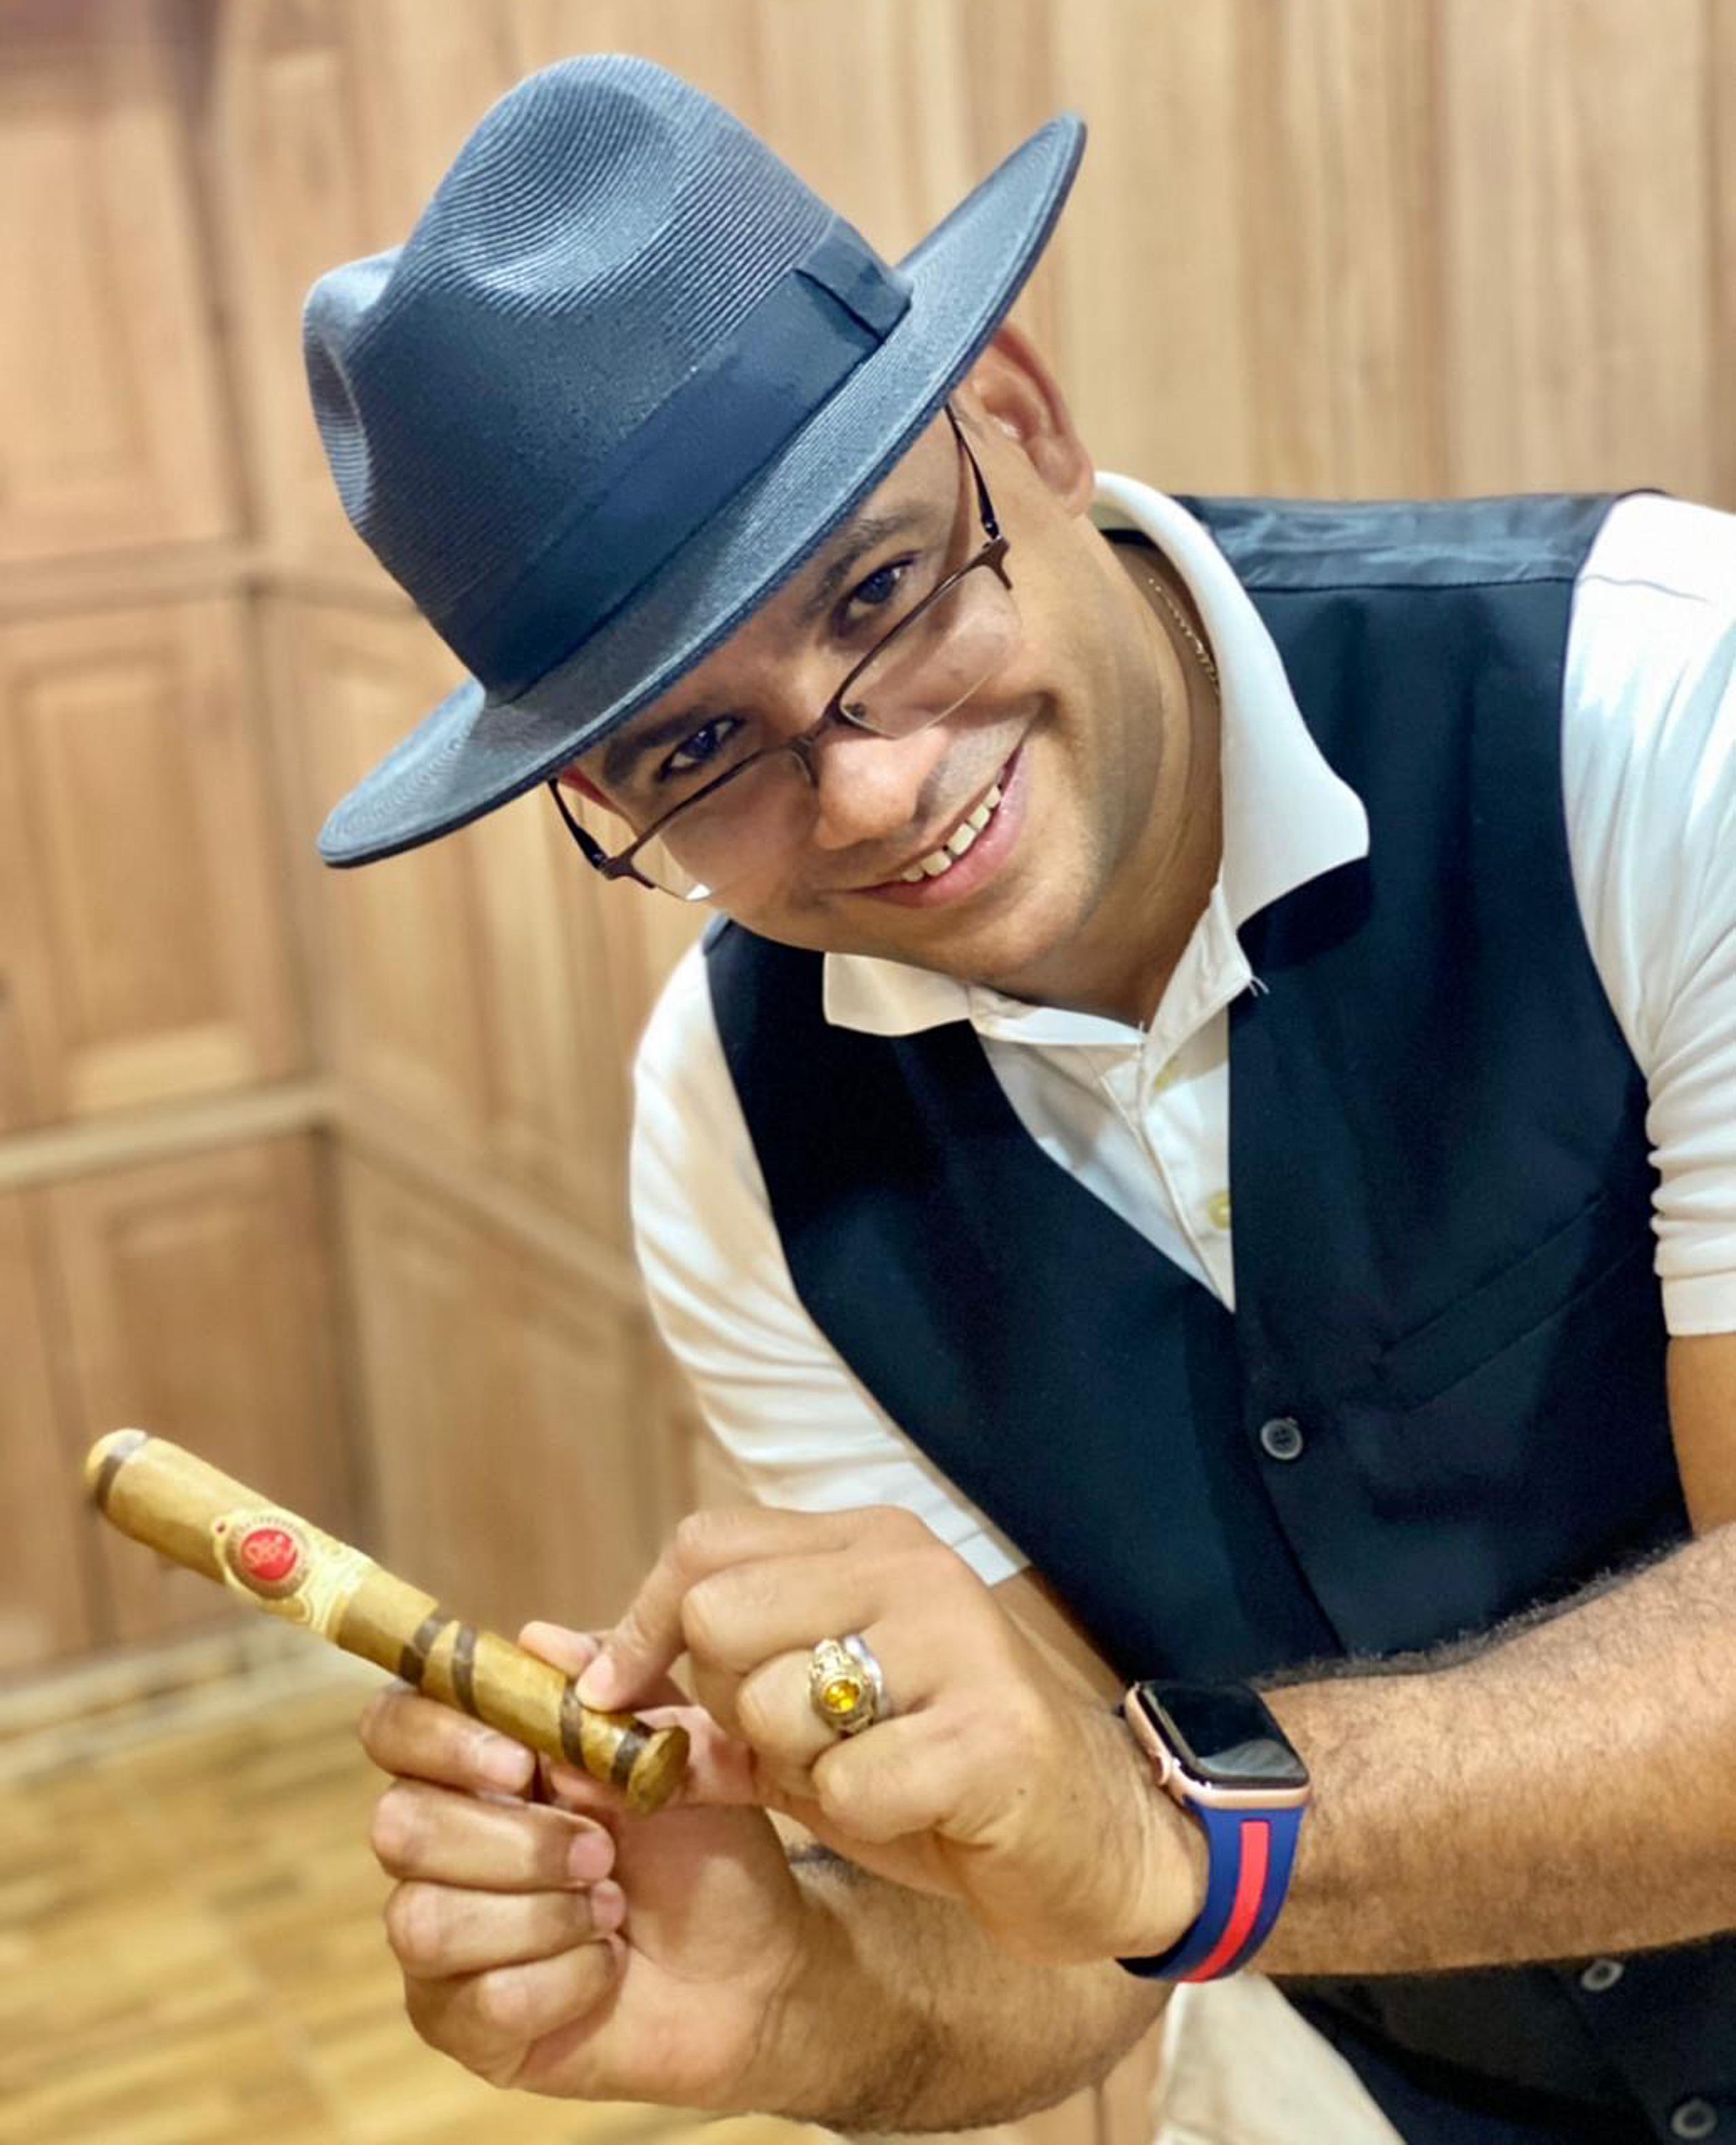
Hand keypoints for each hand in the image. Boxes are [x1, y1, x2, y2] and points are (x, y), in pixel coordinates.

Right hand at [359, 1624, 816, 2109]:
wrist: (757, 1960)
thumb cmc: (704, 1845)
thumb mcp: (672, 1746)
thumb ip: (608, 1684)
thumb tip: (535, 1637)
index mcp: (477, 1765)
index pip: (392, 1726)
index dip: (438, 1739)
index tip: (520, 1764)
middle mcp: (439, 1846)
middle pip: (397, 1828)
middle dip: (515, 1842)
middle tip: (602, 1852)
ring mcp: (442, 1941)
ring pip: (424, 1921)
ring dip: (539, 1914)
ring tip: (612, 1909)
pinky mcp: (465, 2025)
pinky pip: (479, 2001)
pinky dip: (563, 1981)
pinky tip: (605, 1967)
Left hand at [573, 1506, 1205, 1964]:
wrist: (1095, 1841)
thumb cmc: (929, 1775)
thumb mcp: (799, 1729)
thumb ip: (690, 1695)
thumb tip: (555, 1660)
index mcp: (864, 1544)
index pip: (703, 1546)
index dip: (641, 1629)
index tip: (622, 1700)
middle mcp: (909, 1569)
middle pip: (720, 1613)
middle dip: (726, 1706)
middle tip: (787, 1748)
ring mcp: (958, 1642)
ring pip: (775, 1703)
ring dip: (799, 1773)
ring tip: (865, 1777)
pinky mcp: (996, 1731)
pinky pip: (852, 1785)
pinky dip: (862, 1821)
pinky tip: (916, 1812)